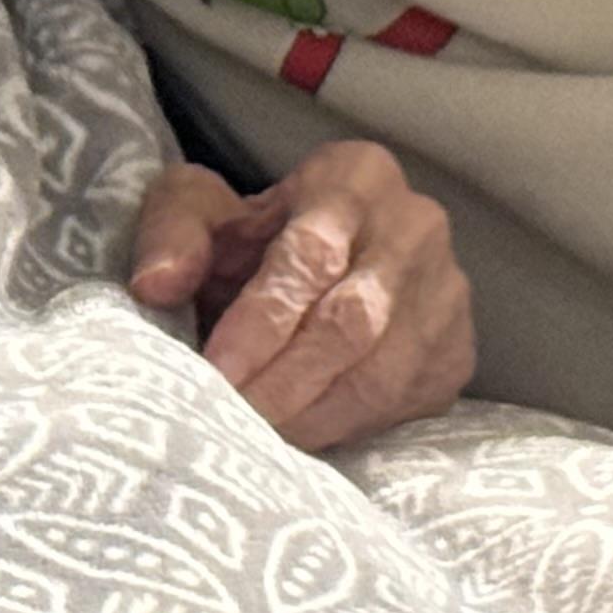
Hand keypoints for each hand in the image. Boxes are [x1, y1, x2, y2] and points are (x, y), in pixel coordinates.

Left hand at [127, 135, 476, 450]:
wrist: (306, 271)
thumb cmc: (245, 238)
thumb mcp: (196, 211)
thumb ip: (171, 237)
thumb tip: (155, 285)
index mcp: (354, 175)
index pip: (312, 254)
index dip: (261, 320)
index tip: (216, 368)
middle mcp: (415, 228)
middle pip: (353, 320)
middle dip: (284, 380)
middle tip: (230, 416)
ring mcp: (446, 293)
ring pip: (383, 371)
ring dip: (313, 416)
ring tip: (256, 437)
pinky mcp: (456, 352)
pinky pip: (405, 403)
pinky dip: (347, 428)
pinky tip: (300, 437)